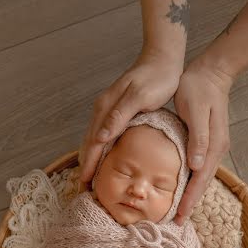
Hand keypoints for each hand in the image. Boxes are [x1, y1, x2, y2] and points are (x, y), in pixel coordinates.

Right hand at [78, 49, 183, 183]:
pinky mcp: (116, 112)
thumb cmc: (156, 78)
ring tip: (90, 180)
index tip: (85, 185)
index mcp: (105, 109)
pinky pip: (102, 136)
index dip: (88, 165)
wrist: (163, 58)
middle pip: (88, 144)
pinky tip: (103, 160)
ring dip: (91, 160)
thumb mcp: (139, 97)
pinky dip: (99, 151)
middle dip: (86, 167)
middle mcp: (102, 110)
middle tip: (85, 189)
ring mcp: (107, 111)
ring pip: (93, 141)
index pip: (92, 143)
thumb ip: (119, 117)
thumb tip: (99, 138)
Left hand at [173, 57, 234, 224]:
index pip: (200, 179)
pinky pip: (199, 168)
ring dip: (190, 194)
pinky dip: (191, 181)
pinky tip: (182, 187)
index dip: (190, 199)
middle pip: (202, 183)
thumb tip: (197, 166)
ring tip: (178, 211)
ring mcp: (213, 146)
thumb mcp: (196, 110)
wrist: (211, 71)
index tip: (180, 216)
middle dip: (190, 203)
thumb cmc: (199, 88)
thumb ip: (198, 138)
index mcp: (213, 144)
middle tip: (177, 222)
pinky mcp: (207, 142)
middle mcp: (216, 149)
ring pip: (201, 177)